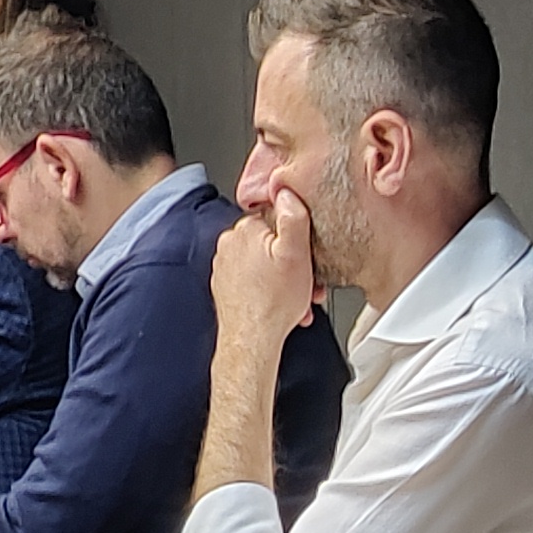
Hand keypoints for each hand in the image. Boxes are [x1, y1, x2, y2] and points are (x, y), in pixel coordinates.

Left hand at [212, 191, 319, 344]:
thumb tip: (287, 191)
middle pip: (272, 242)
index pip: (278, 217)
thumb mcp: (296, 253)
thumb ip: (293, 217)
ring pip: (265, 262)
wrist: (251, 341)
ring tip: (295, 296)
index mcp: (245, 229)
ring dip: (284, 277)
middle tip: (305, 279)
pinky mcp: (225, 284)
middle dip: (293, 261)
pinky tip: (280, 301)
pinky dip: (270, 288)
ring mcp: (225, 265)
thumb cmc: (273, 304)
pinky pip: (254, 278)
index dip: (299, 237)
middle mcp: (230, 244)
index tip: (307, 255)